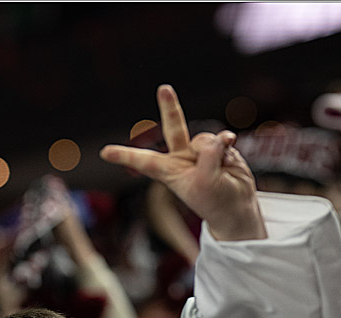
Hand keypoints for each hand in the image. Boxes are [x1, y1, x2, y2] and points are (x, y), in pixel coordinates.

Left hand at [100, 85, 265, 240]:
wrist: (236, 206)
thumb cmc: (214, 200)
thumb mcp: (206, 182)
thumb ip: (209, 156)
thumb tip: (221, 135)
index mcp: (168, 172)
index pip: (144, 161)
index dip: (125, 156)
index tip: (104, 153)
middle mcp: (181, 157)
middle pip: (174, 129)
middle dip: (170, 107)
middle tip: (164, 89)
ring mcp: (199, 151)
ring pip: (204, 139)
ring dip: (215, 152)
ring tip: (220, 171)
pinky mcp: (219, 147)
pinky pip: (223, 140)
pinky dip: (227, 149)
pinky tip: (229, 161)